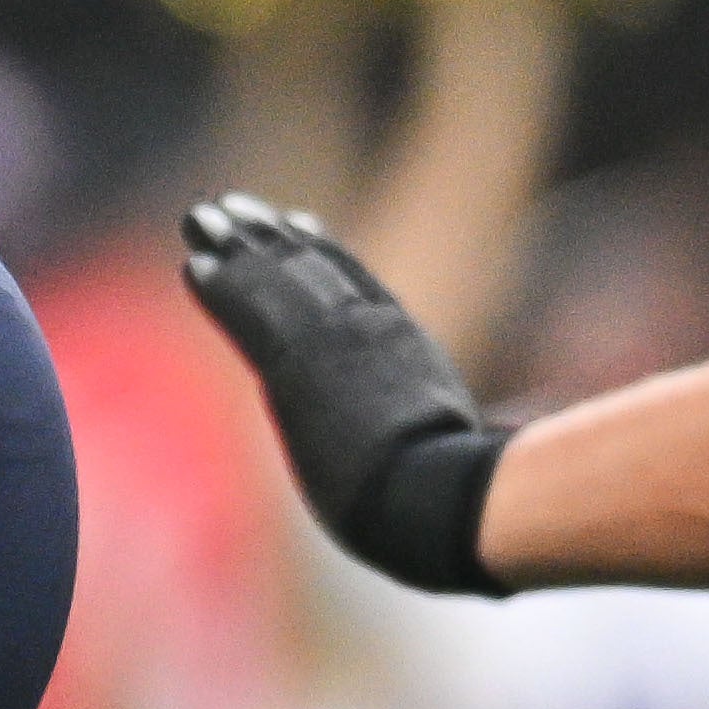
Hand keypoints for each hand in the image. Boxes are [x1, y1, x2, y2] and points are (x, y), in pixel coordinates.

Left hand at [181, 192, 510, 591]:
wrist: (438, 501)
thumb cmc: (467, 498)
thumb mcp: (469, 455)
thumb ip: (473, 437)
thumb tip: (516, 447)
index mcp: (410, 352)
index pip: (359, 289)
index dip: (323, 254)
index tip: (299, 223)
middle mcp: (373, 334)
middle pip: (312, 270)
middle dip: (268, 238)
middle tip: (227, 206)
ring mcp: (336, 344)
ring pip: (278, 279)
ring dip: (235, 247)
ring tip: (198, 216)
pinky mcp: (299, 366)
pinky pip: (251, 314)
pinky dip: (223, 288)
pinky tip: (192, 265)